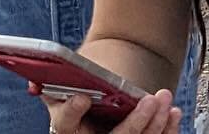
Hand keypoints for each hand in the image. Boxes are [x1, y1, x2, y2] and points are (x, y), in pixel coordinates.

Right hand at [40, 89, 180, 133]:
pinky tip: (173, 114)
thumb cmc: (81, 91)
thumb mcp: (65, 86)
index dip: (71, 111)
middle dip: (135, 123)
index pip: (64, 124)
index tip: (82, 97)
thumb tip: (35, 79)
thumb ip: (56, 81)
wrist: (98, 99)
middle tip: (152, 100)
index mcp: (66, 129)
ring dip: (156, 125)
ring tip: (166, 100)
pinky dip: (166, 131)